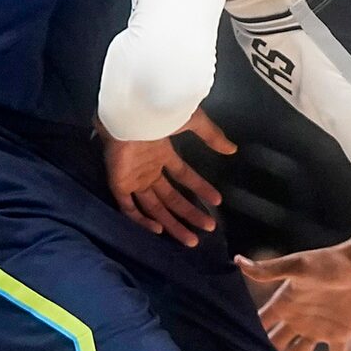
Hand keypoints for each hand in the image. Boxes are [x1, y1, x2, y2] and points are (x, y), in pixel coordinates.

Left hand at [104, 109, 236, 246]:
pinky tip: (160, 230)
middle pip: (170, 198)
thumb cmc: (160, 113)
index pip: (183, 176)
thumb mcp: (192, 122)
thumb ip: (211, 136)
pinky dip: (141, 221)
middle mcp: (148, 168)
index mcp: (162, 152)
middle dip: (189, 214)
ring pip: (152, 207)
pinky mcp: (119, 183)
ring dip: (171, 223)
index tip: (217, 201)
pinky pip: (128, 208)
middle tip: (208, 228)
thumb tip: (232, 149)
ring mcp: (133, 177)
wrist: (132, 110)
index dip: (200, 189)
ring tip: (191, 239)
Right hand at [235, 244, 350, 350]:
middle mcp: (297, 319)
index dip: (247, 336)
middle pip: (276, 343)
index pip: (260, 323)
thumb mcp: (298, 266)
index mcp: (285, 303)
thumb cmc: (330, 261)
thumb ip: (269, 270)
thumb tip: (237, 260)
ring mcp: (318, 328)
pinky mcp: (341, 334)